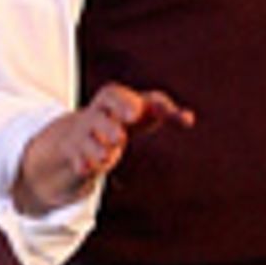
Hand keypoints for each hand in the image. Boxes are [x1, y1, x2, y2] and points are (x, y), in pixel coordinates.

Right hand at [12, 83, 194, 214]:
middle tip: (122, 134)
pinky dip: (81, 165)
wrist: (78, 135)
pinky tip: (86, 169)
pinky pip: (76, 161)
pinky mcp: (77, 158)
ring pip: (87, 141)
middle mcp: (95, 117)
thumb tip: (189, 118)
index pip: (115, 96)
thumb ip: (164, 111)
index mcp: (110, 101)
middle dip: (109, 124)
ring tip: (108, 156)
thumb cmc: (119, 119)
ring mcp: (84, 137)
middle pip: (98, 116)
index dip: (126, 104)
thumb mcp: (141, 111)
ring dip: (97, 148)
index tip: (139, 115)